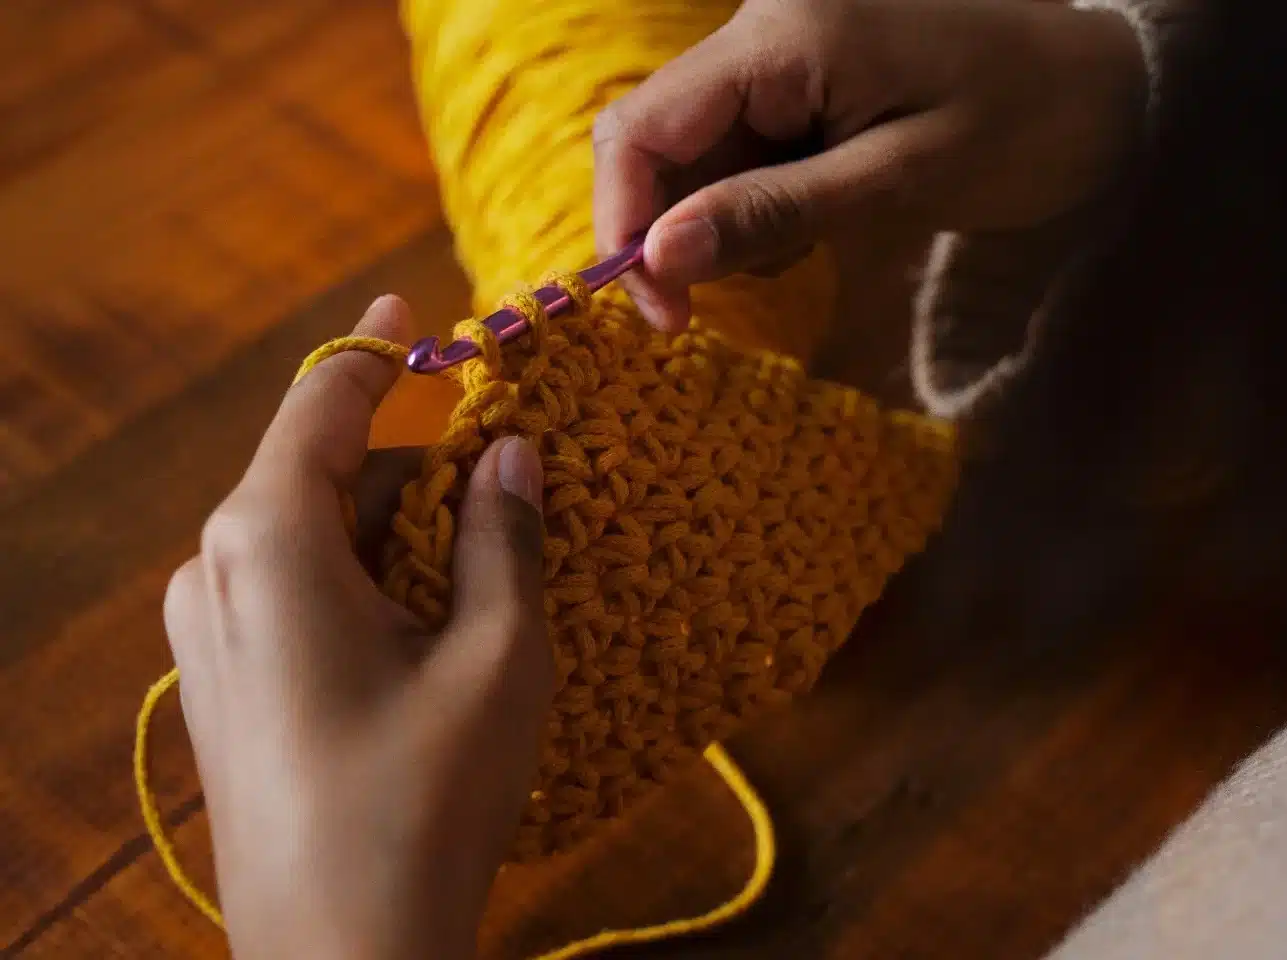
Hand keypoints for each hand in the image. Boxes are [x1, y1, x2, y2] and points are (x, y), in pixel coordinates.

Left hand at [163, 296, 551, 959]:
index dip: (373, 350)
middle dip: (417, 474)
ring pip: (316, 539)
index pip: (323, 404)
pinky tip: (428, 636)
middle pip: (327, 476)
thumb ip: (504, 534)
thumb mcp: (495, 654)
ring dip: (397, 538)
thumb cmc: (424, 798)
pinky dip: (364, 584)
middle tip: (511, 494)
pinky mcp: (218, 683)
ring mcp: (206, 632)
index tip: (408, 306)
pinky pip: (294, 592)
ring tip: (482, 589)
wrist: (340, 958)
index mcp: (268, 539)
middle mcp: (216, 570)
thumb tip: (510, 452)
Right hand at [593, 0, 1146, 331]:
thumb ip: (771, 213)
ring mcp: (780, 53)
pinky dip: (755, 206)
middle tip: (707, 309)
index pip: (645, 126)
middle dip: (668, 231)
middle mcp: (765, 28)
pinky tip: (821, 215)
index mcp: (786, 33)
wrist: (1106, 88)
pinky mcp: (798, 81)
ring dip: (720, 223)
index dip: (624, 222)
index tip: (658, 311)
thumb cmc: (1023, 126)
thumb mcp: (897, 181)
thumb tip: (656, 257)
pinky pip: (737, 154)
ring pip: (692, 156)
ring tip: (813, 241)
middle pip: (656, 139)